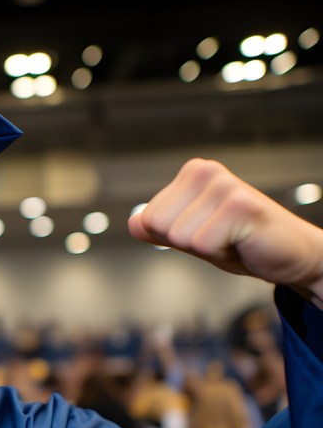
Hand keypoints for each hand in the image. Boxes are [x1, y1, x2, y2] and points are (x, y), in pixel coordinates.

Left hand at [129, 158, 322, 306]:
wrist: (293, 255)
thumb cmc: (242, 243)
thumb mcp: (192, 236)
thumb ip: (160, 229)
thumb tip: (134, 222)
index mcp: (191, 173)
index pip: (147, 219)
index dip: (174, 237)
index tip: (206, 232)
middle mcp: (205, 172)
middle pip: (159, 226)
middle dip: (188, 243)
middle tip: (222, 237)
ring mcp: (224, 186)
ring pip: (179, 237)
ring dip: (207, 249)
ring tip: (233, 239)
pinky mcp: (241, 206)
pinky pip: (202, 245)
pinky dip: (221, 254)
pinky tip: (242, 243)